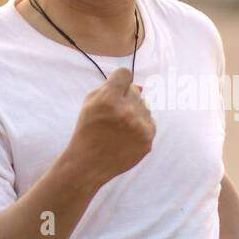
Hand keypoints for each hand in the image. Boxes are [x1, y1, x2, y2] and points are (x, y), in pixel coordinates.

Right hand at [64, 67, 154, 187]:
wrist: (89, 164)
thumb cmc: (87, 131)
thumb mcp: (89, 104)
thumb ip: (111, 87)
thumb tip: (139, 85)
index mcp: (108, 99)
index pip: (125, 73)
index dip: (119, 81)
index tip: (116, 90)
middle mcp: (126, 110)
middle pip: (135, 90)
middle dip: (125, 99)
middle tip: (113, 116)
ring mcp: (139, 126)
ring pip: (145, 106)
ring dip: (134, 113)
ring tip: (119, 128)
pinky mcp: (148, 139)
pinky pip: (150, 122)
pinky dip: (141, 126)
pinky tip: (127, 136)